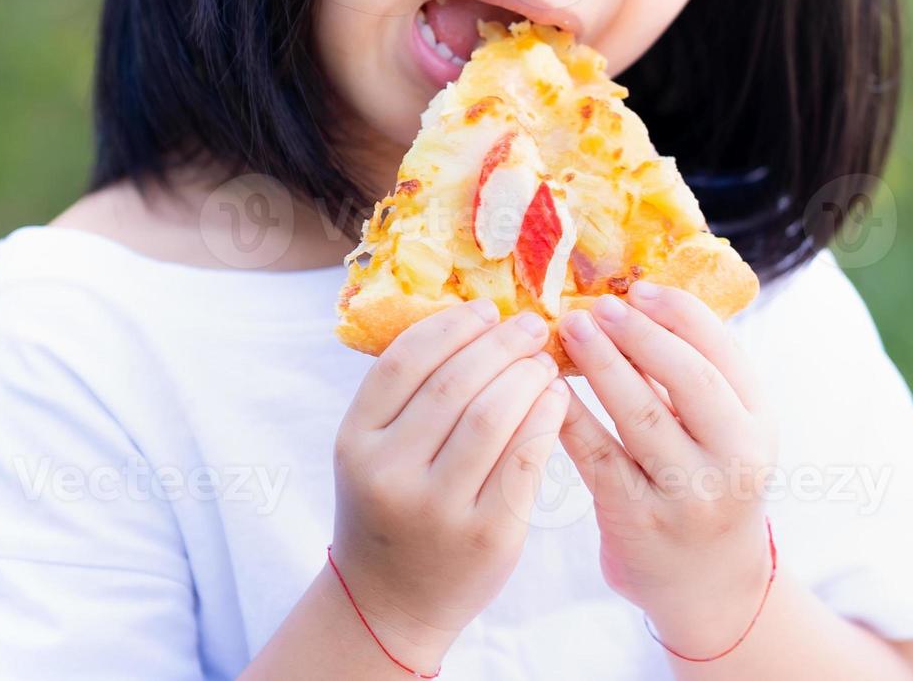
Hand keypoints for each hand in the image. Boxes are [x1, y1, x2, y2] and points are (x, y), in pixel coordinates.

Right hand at [328, 299, 566, 668]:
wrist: (390, 603)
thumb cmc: (391, 510)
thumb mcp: (373, 453)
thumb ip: (408, 397)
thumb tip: (477, 320)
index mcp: (355, 443)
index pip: (403, 362)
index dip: (451, 327)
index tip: (486, 310)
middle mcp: (389, 474)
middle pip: (454, 383)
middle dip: (501, 345)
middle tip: (532, 326)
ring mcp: (438, 508)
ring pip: (492, 416)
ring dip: (527, 376)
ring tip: (545, 362)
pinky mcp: (487, 534)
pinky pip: (525, 459)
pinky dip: (545, 418)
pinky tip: (557, 399)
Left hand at [555, 281, 777, 656]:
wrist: (709, 586)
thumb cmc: (709, 491)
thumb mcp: (729, 437)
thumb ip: (700, 382)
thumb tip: (642, 302)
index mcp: (759, 426)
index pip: (723, 354)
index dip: (679, 314)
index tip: (640, 288)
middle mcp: (734, 459)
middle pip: (687, 379)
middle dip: (638, 334)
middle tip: (598, 305)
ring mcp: (689, 493)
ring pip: (640, 415)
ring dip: (600, 364)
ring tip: (568, 330)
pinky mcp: (640, 520)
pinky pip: (598, 457)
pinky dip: (571, 417)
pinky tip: (547, 388)